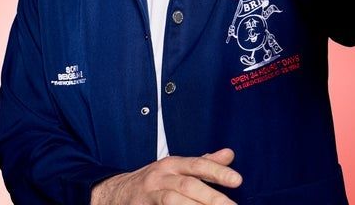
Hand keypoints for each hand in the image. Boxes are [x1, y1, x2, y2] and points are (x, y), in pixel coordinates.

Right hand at [90, 149, 242, 204]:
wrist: (117, 192)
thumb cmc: (155, 181)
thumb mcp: (177, 168)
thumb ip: (204, 164)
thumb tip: (229, 154)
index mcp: (172, 164)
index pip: (197, 164)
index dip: (217, 171)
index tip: (238, 180)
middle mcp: (161, 177)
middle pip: (188, 186)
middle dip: (212, 197)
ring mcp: (150, 194)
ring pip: (174, 201)